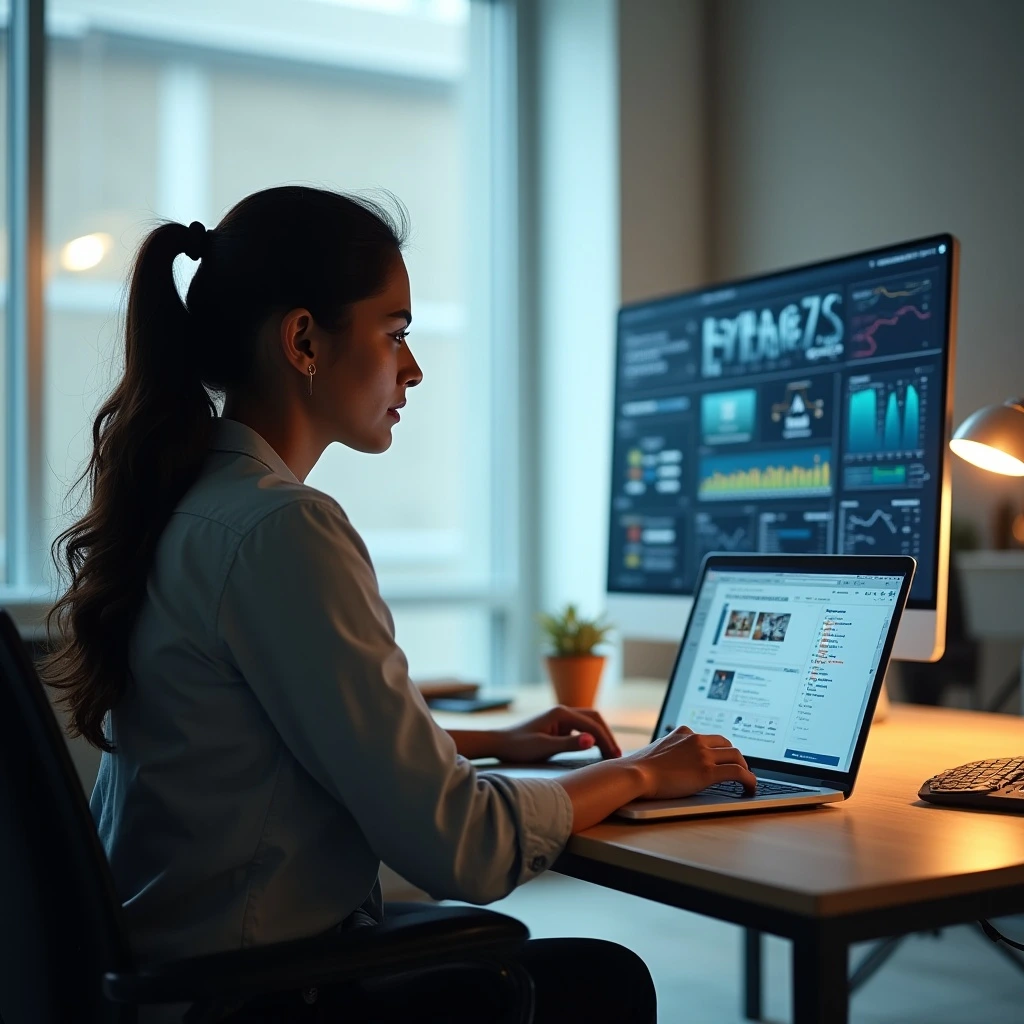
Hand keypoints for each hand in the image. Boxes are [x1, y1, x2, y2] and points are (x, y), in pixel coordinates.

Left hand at [491, 706, 621, 762]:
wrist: (500, 743)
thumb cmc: (519, 746)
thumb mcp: (544, 748)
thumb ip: (569, 744)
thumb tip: (592, 741)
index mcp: (561, 713)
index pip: (592, 725)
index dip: (606, 740)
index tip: (615, 756)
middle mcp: (563, 711)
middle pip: (594, 718)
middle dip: (607, 735)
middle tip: (617, 754)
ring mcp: (561, 717)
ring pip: (589, 722)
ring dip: (601, 735)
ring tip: (610, 753)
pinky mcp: (558, 725)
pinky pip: (581, 728)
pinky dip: (592, 736)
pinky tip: (596, 749)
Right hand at [624, 726, 755, 799]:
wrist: (635, 773)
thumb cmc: (640, 767)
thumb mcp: (657, 750)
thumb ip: (670, 750)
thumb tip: (671, 760)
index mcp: (684, 733)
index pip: (710, 738)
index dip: (720, 750)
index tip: (723, 758)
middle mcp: (696, 740)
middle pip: (727, 744)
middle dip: (735, 757)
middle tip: (738, 770)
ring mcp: (703, 755)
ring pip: (737, 756)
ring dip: (745, 768)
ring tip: (746, 781)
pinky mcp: (708, 772)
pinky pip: (738, 773)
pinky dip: (750, 780)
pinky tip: (751, 788)